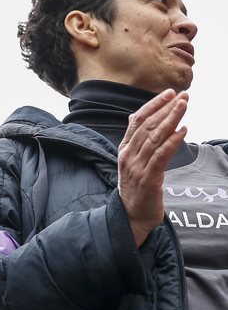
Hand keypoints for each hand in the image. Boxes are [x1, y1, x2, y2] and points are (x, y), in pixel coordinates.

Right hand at [117, 89, 187, 246]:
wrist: (132, 216)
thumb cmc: (136, 187)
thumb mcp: (131, 161)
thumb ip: (133, 139)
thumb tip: (132, 116)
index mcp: (124, 149)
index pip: (137, 120)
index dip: (153, 105)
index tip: (170, 93)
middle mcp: (128, 155)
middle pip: (147, 126)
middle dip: (166, 109)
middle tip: (183, 96)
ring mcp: (137, 167)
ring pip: (154, 138)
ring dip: (171, 120)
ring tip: (184, 107)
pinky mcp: (148, 179)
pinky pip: (161, 156)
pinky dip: (172, 142)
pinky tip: (183, 131)